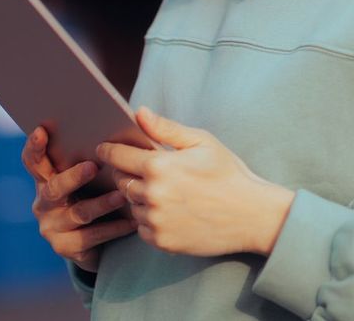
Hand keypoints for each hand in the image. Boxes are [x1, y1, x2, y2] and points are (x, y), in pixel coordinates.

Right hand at [21, 125, 137, 272]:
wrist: (97, 238)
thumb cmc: (96, 190)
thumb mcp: (90, 172)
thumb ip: (94, 151)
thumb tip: (125, 120)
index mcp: (46, 179)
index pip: (33, 161)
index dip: (34, 146)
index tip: (41, 130)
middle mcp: (44, 203)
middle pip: (54, 188)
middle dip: (73, 177)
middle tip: (94, 165)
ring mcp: (53, 227)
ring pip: (79, 213)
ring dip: (102, 203)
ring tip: (123, 195)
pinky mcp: (66, 248)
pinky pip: (92, 237)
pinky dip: (114, 228)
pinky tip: (131, 221)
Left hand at [97, 106, 294, 257]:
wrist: (250, 214)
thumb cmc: (227, 173)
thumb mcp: (201, 141)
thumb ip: (165, 128)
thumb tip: (139, 112)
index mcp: (159, 167)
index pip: (118, 156)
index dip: (109, 150)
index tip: (103, 148)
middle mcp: (152, 196)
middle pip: (120, 180)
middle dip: (124, 171)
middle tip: (138, 166)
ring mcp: (156, 222)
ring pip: (130, 204)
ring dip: (137, 195)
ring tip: (159, 188)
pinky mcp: (162, 242)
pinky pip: (141, 227)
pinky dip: (148, 217)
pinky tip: (167, 208)